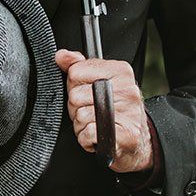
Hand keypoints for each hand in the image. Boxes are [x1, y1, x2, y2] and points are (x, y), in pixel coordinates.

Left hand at [53, 49, 152, 172]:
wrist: (134, 139)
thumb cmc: (114, 109)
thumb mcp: (98, 81)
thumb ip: (79, 66)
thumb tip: (61, 55)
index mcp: (120, 71)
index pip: (75, 72)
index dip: (74, 86)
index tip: (87, 92)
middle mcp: (127, 90)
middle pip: (75, 95)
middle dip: (76, 108)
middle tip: (91, 111)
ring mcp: (128, 112)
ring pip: (80, 116)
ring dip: (81, 125)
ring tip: (95, 124)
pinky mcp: (126, 135)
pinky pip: (89, 133)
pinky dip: (86, 139)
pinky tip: (97, 136)